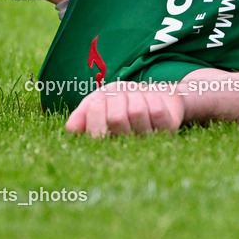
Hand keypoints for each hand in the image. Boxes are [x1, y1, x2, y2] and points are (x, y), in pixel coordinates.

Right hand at [65, 82, 184, 137]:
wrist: (156, 93)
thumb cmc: (122, 99)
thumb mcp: (98, 101)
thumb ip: (83, 113)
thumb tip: (71, 128)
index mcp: (106, 141)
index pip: (96, 133)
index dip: (94, 112)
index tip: (98, 101)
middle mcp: (127, 145)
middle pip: (117, 119)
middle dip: (116, 99)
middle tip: (120, 96)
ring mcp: (148, 139)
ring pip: (137, 112)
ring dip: (134, 96)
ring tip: (135, 96)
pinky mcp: (167, 130)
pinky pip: (157, 111)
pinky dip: (152, 97)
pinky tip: (151, 98)